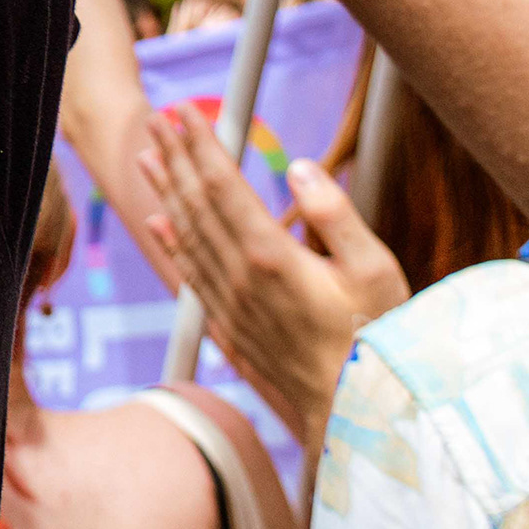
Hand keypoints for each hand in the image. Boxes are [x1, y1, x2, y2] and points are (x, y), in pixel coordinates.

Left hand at [135, 105, 401, 457]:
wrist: (358, 417)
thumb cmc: (380, 341)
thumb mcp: (374, 271)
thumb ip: (333, 214)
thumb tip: (297, 167)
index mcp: (273, 258)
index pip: (224, 187)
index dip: (202, 146)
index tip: (185, 112)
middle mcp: (241, 280)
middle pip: (197, 206)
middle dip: (176, 157)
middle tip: (157, 119)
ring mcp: (231, 306)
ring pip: (188, 238)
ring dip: (166, 193)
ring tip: (149, 157)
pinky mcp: (231, 328)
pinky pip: (192, 275)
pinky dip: (172, 243)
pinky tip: (160, 224)